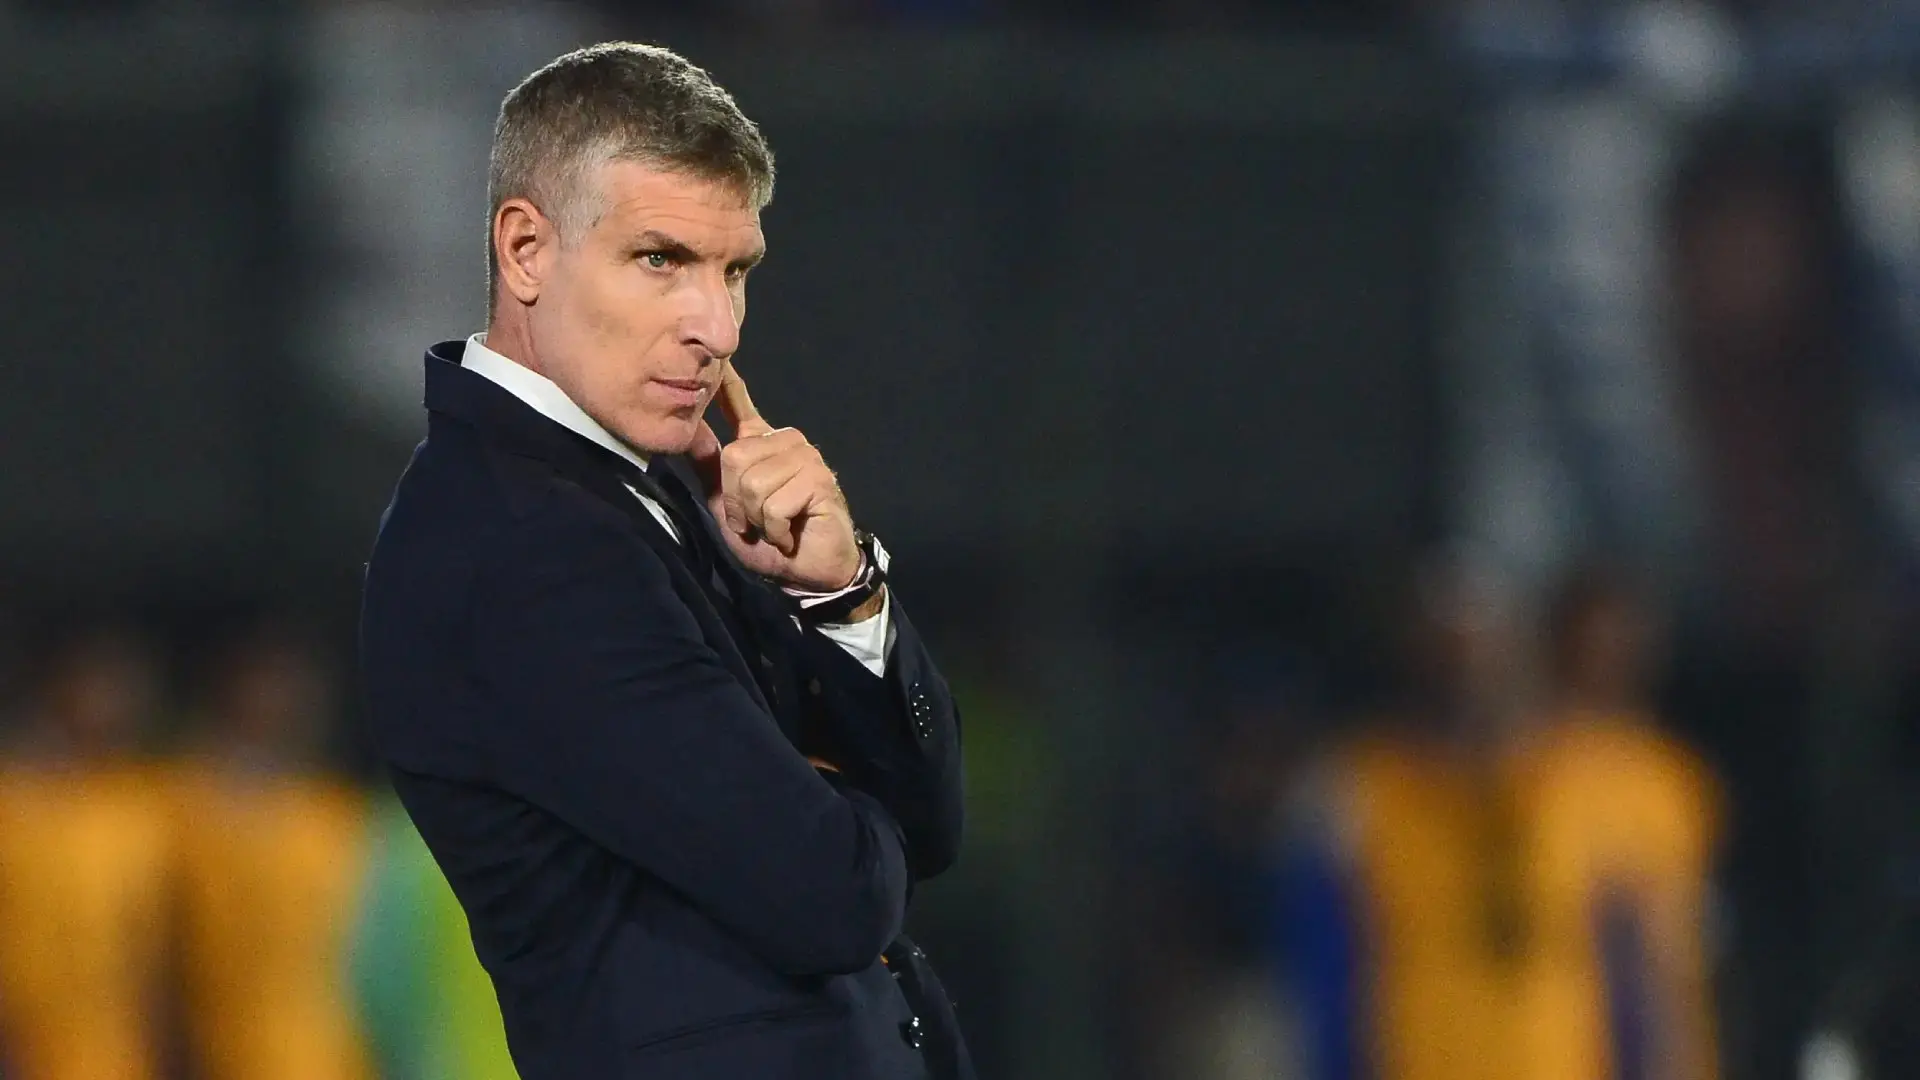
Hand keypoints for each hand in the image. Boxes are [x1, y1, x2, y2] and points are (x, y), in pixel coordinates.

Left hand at [689, 363, 861, 590]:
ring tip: (774, 528)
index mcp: (763, 444)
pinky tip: (788, 534)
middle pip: (735, 458)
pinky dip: (774, 529)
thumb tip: (688, 431)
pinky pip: (773, 504)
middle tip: (755, 521)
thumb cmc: (770, 539)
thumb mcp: (728, 504)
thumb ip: (711, 468)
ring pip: (753, 483)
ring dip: (756, 518)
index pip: (740, 405)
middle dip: (736, 502)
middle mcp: (786, 442)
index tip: (719, 357)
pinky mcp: (819, 480)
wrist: (808, 572)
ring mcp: (806, 457)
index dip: (726, 383)